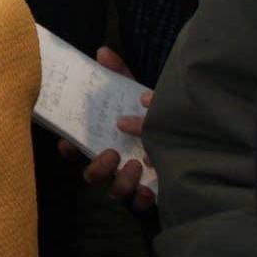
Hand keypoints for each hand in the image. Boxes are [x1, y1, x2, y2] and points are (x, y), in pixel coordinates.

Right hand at [58, 47, 155, 212]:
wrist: (188, 134)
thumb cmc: (149, 112)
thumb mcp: (134, 91)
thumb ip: (119, 73)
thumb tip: (103, 51)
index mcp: (103, 138)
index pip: (75, 148)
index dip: (68, 149)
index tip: (69, 144)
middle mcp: (113, 161)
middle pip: (92, 175)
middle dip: (98, 168)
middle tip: (113, 153)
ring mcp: (130, 179)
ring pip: (116, 192)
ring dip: (121, 181)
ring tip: (136, 164)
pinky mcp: (151, 193)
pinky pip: (141, 205)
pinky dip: (143, 199)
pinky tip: (150, 189)